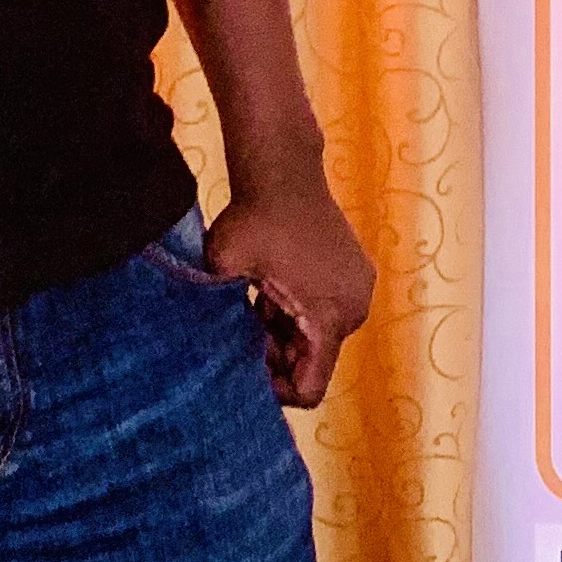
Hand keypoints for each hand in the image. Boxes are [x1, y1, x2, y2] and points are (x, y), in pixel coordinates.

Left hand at [205, 180, 372, 406]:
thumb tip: (202, 356)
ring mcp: (359, 289)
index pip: (310, 389)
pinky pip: (324, 312)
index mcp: (330, 318)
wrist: (283, 170)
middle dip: (275, 356)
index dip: (276, 391)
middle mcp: (355, 309)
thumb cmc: (253, 221)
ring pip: (316, 336)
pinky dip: (296, 312)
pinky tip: (270, 290)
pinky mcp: (356, 273)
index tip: (244, 369)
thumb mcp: (224, 273)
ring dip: (283, 333)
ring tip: (253, 304)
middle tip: (240, 330)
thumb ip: (215, 320)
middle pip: (313, 361)